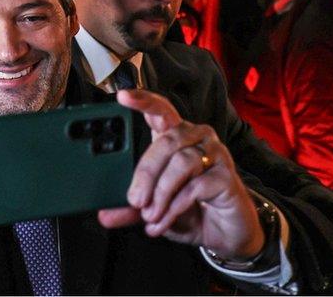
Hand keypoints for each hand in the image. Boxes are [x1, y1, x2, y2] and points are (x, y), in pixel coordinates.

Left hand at [98, 90, 264, 260]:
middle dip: (146, 173)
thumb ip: (131, 209)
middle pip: (166, 141)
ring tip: (150, 216)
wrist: (226, 235)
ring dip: (161, 194)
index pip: (161, 111)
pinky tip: (164, 221)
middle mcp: (197, 139)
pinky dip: (174, 207)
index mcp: (176, 138)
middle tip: (135, 201)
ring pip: (181, 163)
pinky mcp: (227, 176)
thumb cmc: (191, 212)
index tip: (123, 97)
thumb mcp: (155, 210)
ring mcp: (215, 155)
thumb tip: (105, 215)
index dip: (144, 101)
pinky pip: (195, 186)